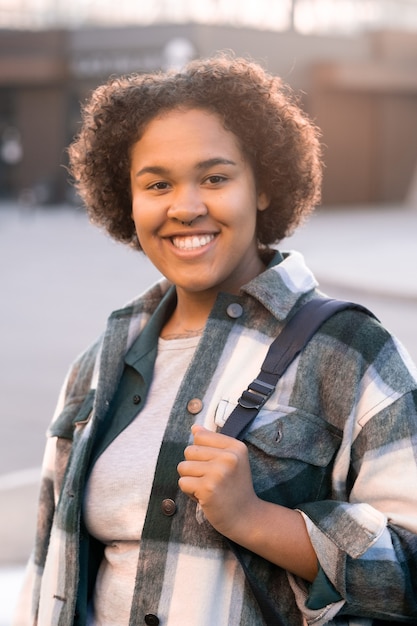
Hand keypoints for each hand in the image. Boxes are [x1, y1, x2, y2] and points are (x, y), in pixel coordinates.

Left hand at [177, 424, 259, 538]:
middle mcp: (229, 457)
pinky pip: (183, 482)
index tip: (215, 466)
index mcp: (235, 446)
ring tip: (207, 488)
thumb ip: (213, 442)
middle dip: (194, 466)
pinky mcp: (208, 489)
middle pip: (189, 450)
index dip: (201, 452)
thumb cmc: (235, 488)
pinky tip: (205, 497)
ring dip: (190, 480)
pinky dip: (189, 492)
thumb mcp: (231, 460)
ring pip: (183, 467)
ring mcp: (218, 473)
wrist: (246, 517)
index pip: (200, 436)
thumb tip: (195, 428)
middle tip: (211, 480)